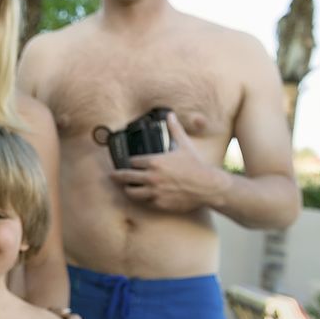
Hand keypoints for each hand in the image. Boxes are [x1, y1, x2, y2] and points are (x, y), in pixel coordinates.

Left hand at [108, 112, 229, 211]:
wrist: (207, 186)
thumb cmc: (195, 165)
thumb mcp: (184, 145)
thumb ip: (174, 129)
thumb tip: (170, 115)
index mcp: (155, 162)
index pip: (133, 162)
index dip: (130, 162)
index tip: (130, 163)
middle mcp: (151, 177)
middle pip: (126, 176)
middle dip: (117, 176)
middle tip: (112, 176)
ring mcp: (154, 191)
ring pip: (131, 192)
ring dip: (127, 189)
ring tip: (125, 189)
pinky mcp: (159, 203)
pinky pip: (144, 202)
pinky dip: (142, 199)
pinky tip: (142, 197)